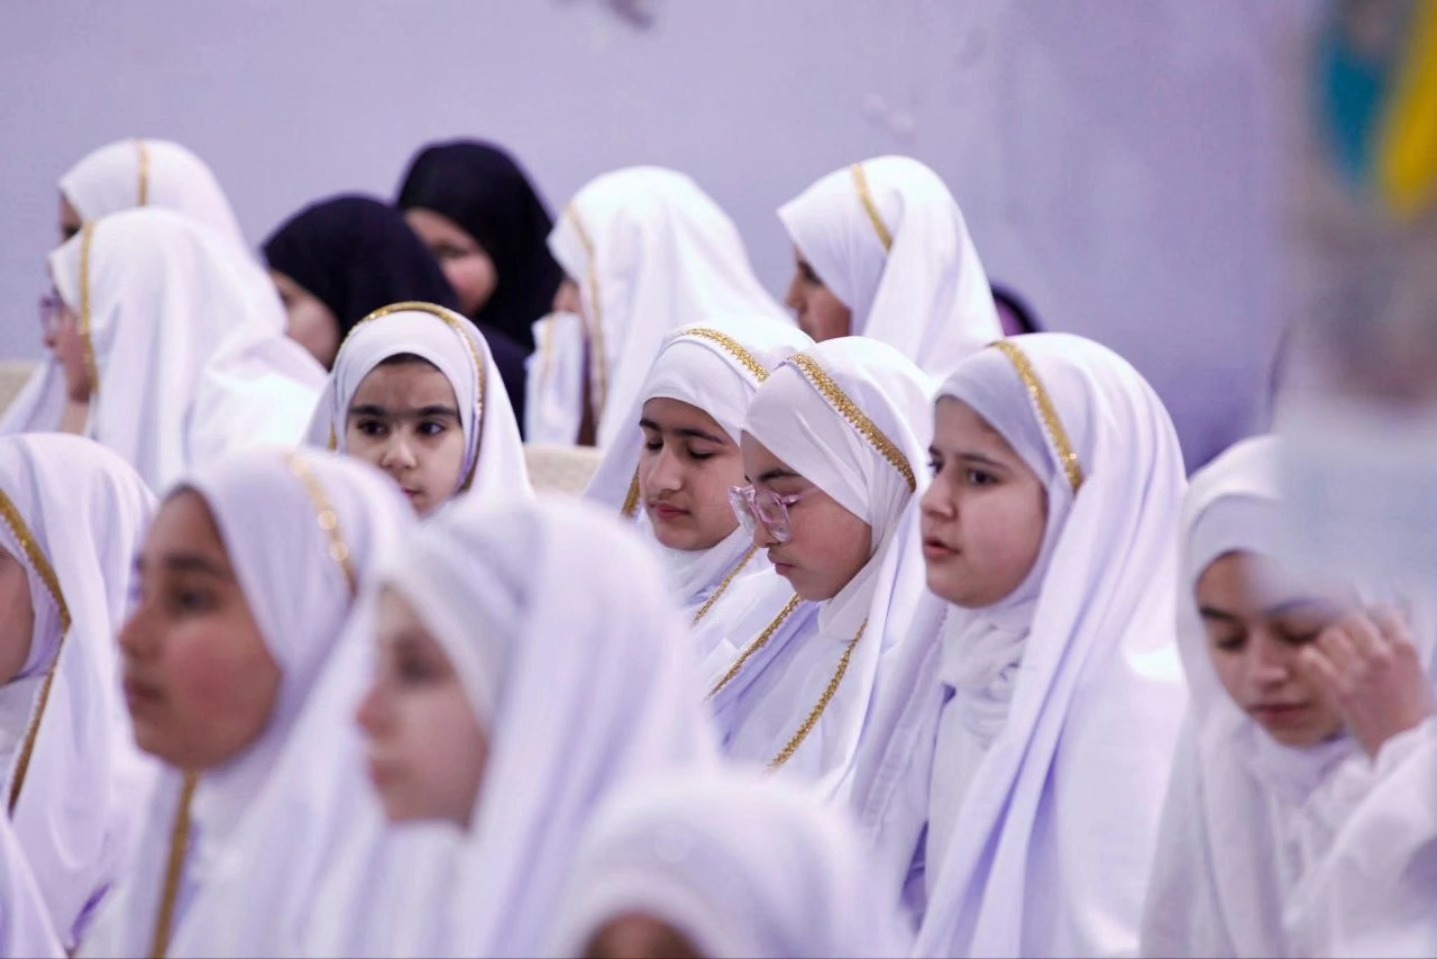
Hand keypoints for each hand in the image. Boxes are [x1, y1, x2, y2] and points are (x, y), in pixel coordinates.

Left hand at [1297, 608, 1432, 758]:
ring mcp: (1358, 672)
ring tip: (1332, 651)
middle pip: (1353, 620)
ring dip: (1329, 641)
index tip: (1369, 623)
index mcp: (1406, 650)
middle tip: (1347, 638)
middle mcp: (1381, 656)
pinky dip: (1310, 658)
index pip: (1384, 613)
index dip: (1374, 616)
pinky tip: (1316, 663)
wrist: (1407, 750)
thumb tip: (1396, 617)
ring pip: (1329, 635)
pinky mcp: (1338, 690)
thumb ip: (1401, 648)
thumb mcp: (1418, 674)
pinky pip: (1311, 659)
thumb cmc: (1415, 715)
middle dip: (1349, 627)